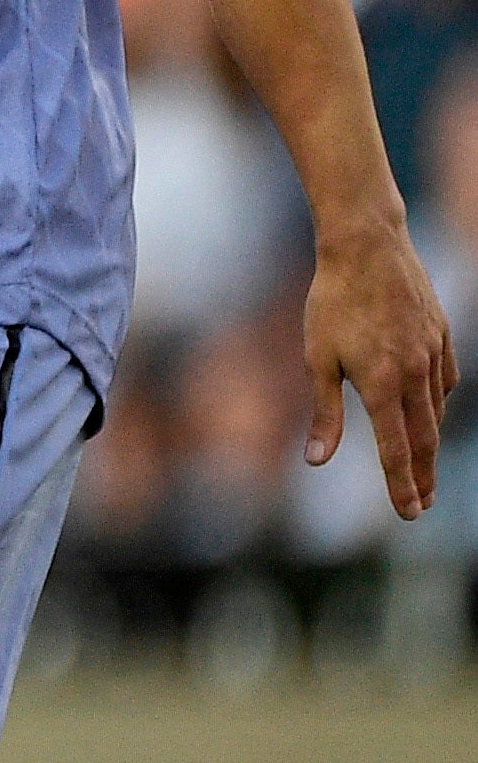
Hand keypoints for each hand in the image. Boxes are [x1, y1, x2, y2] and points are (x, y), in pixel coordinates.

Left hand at [304, 211, 455, 515]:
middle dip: (422, 477)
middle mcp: (416, 374)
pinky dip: (437, 404)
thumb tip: (316, 461)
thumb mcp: (317, 359)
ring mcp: (434, 354)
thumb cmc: (332, 303)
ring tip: (424, 471)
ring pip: (437, 411)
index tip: (408, 513)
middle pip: (425, 439)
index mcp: (383, 384)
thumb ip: (324, 413)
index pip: (397, 449)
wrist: (368, 248)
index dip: (401, 485)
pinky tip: (429, 413)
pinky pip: (446, 381)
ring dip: (430, 445)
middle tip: (422, 506)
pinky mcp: (443, 337)